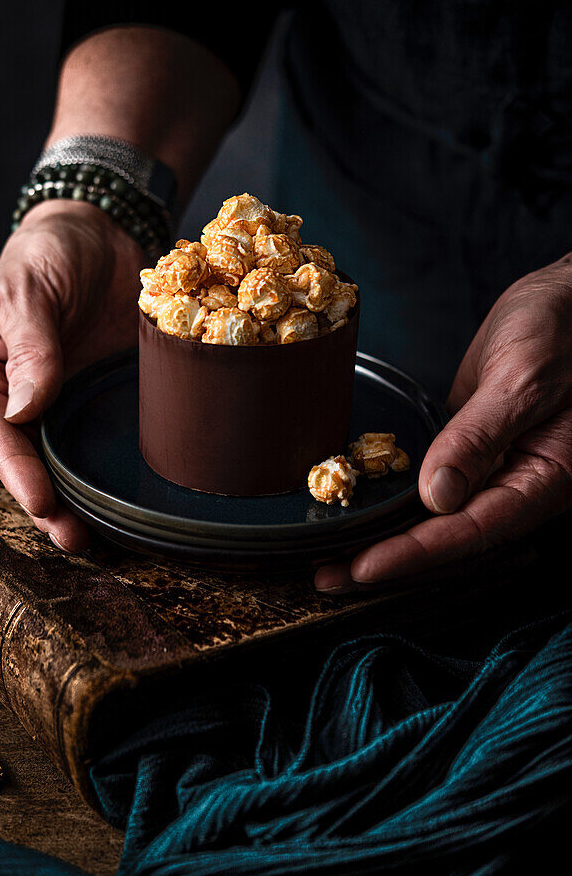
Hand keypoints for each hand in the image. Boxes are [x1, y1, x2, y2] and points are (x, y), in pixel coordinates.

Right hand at [0, 200, 142, 550]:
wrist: (104, 234)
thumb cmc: (48, 254)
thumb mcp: (29, 289)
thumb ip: (29, 345)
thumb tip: (25, 409)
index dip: (13, 468)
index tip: (39, 497)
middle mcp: (16, 397)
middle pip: (24, 459)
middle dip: (44, 502)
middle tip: (71, 537)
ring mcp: (62, 402)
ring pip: (63, 460)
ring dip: (77, 500)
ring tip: (95, 537)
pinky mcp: (101, 400)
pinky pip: (103, 440)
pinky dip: (111, 471)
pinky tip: (127, 498)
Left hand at [315, 253, 571, 591]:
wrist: (567, 299)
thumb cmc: (563, 331)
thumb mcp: (523, 380)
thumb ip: (480, 437)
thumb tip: (436, 495)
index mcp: (545, 479)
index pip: (472, 531)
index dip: (415, 554)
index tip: (364, 567)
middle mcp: (518, 484)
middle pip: (449, 537)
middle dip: (388, 559)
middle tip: (327, 576)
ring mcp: (493, 467)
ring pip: (437, 517)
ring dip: (387, 536)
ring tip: (332, 555)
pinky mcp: (472, 447)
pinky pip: (434, 484)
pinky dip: (397, 501)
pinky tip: (364, 511)